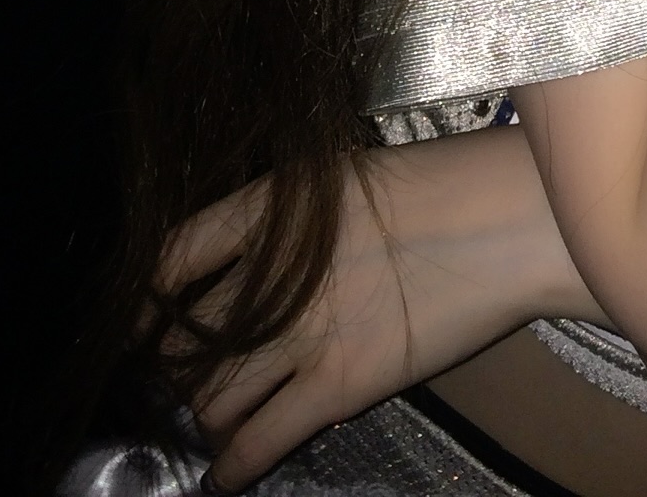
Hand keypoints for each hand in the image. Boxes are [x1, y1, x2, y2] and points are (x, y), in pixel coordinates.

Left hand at [161, 129, 597, 489]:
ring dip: (207, 413)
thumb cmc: (446, 183)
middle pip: (184, 338)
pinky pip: (258, 440)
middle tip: (188, 374)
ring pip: (212, 395)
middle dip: (177, 365)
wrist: (511, 219)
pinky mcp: (337, 385)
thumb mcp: (349, 180)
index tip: (135, 322)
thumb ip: (293, 225)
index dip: (143, 299)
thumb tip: (256, 268)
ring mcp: (300, 333)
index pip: (173, 256)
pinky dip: (232, 465)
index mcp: (269, 205)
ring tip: (218, 418)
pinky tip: (225, 474)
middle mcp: (269, 272)